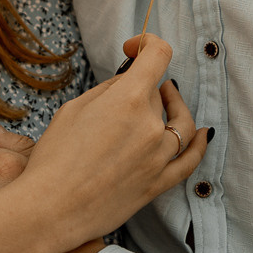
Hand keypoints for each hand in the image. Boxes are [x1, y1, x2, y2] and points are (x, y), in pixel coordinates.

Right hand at [1, 34, 208, 252]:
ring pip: (178, 122)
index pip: (157, 55)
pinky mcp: (158, 183)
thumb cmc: (54, 158)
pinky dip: (198, 144)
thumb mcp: (73, 109)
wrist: (51, 208)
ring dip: (173, 106)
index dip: (147, 43)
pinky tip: (202, 134)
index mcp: (128, 100)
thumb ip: (107, 91)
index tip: (134, 48)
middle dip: (141, 88)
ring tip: (166, 99)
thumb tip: (127, 82)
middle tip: (118, 96)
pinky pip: (189, 161)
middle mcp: (150, 125)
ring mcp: (158, 157)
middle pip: (157, 93)